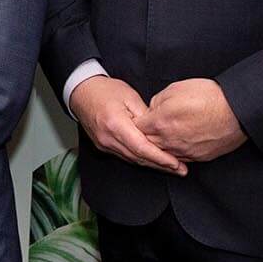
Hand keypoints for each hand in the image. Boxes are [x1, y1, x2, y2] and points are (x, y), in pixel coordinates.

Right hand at [68, 75, 187, 175]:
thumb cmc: (105, 91)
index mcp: (115, 125)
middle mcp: (108, 139)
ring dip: (152, 165)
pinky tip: (153, 160)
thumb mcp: (130, 97)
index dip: (160, 158)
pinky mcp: (104, 146)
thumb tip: (160, 130)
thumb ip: (146, 116)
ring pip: (132, 160)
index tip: (176, 163)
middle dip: (161, 165)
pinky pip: (125, 156)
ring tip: (172, 168)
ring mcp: (105, 144)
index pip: (142, 147)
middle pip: (138, 158)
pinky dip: (141, 159)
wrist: (81, 93)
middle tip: (181, 170)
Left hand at [138, 78, 246, 162]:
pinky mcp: (199, 157)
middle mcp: (170, 141)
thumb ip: (157, 101)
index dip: (136, 122)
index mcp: (160, 123)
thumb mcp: (176, 89)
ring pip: (163, 154)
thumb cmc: (209, 96)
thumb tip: (152, 110)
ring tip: (164, 136)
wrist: (238, 110)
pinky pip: (181, 158)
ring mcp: (184, 152)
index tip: (137, 119)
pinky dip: (176, 152)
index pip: (137, 128)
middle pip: (147, 144)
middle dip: (145, 137)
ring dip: (160, 146)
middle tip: (146, 130)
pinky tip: (178, 143)